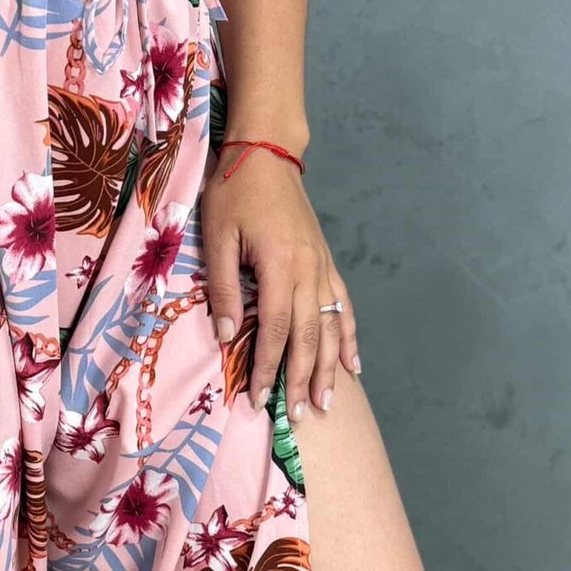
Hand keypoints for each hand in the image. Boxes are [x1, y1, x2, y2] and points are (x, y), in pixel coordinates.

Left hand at [203, 141, 360, 415]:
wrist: (265, 154)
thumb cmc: (234, 193)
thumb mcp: (217, 237)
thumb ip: (223, 288)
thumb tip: (227, 338)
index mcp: (279, 265)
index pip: (276, 329)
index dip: (268, 367)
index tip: (258, 398)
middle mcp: (308, 271)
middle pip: (308, 336)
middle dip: (301, 379)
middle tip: (295, 416)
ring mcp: (322, 267)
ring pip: (330, 327)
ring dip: (328, 367)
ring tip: (325, 403)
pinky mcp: (326, 263)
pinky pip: (343, 306)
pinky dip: (349, 337)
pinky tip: (353, 365)